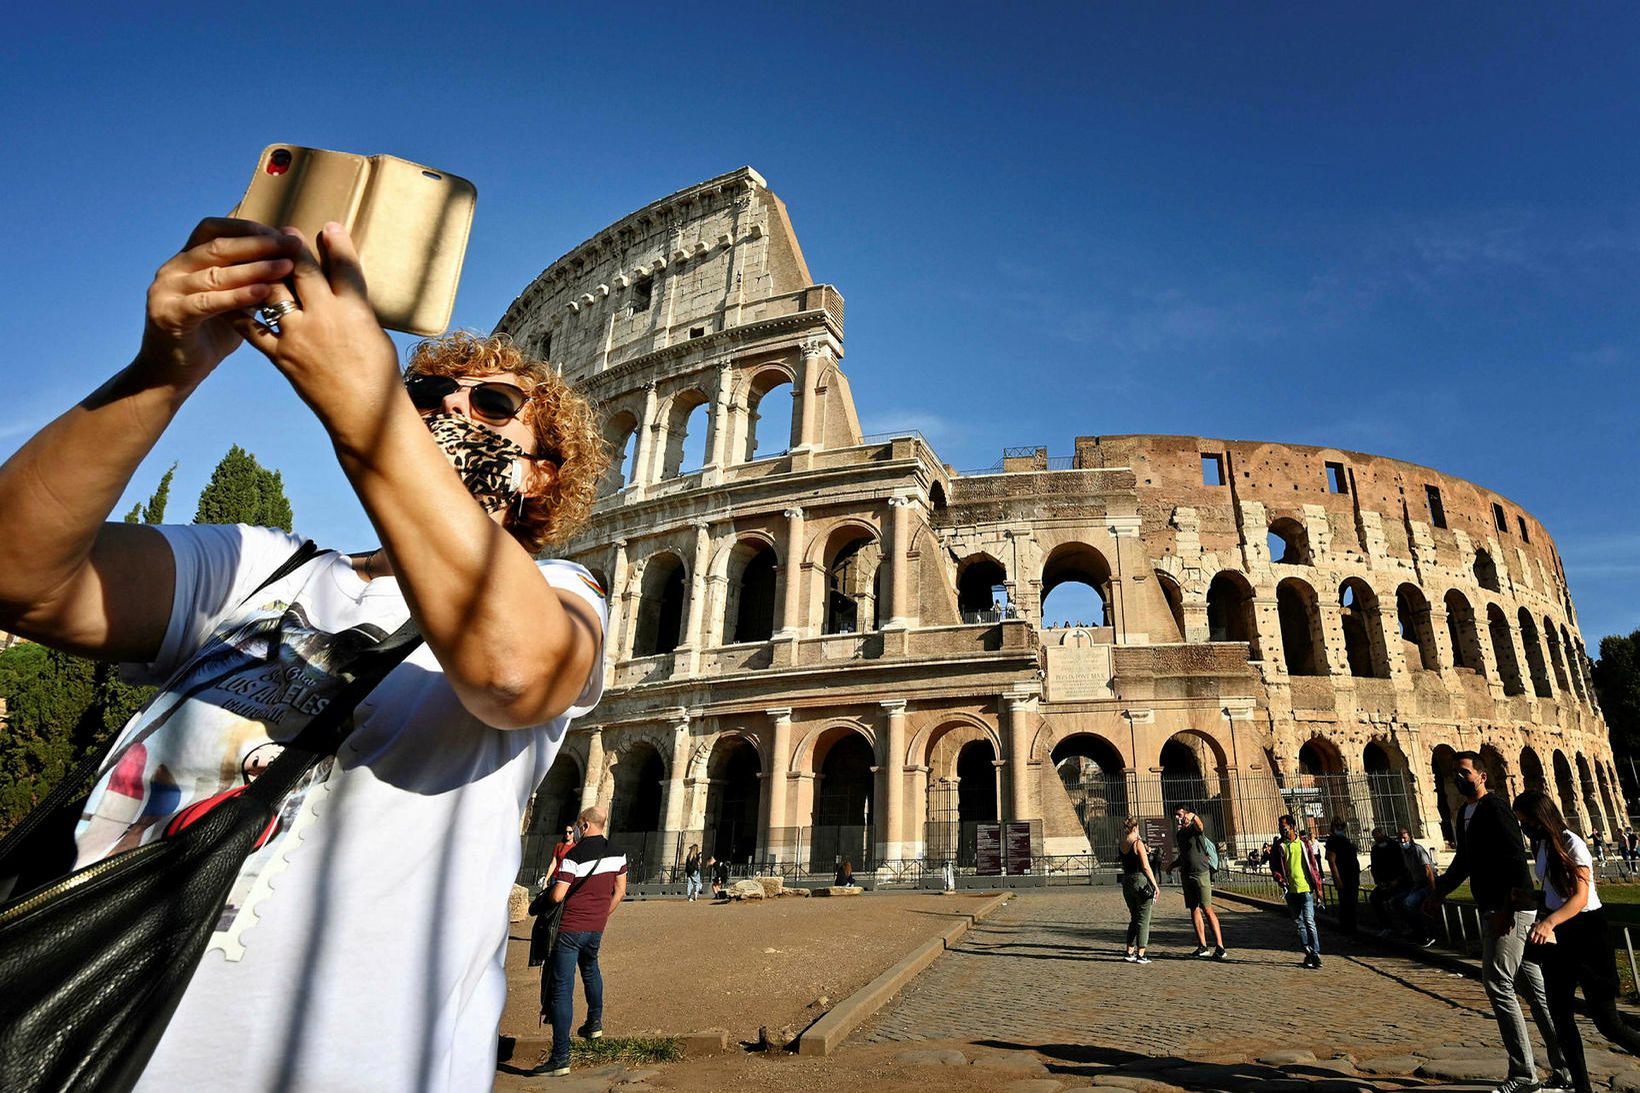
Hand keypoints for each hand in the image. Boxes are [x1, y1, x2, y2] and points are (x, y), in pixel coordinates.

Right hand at [140, 218, 299, 374]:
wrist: (173, 373)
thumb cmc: (209, 335)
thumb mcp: (234, 302)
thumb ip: (250, 281)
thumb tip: (289, 260)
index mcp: (186, 260)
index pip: (214, 229)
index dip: (248, 229)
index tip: (282, 233)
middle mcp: (173, 269)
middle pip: (218, 246)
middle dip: (258, 243)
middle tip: (293, 244)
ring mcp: (166, 290)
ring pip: (215, 272)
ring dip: (254, 268)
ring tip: (286, 266)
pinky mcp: (168, 314)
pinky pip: (207, 302)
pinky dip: (237, 296)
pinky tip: (263, 293)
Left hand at [237, 224, 400, 435]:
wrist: (364, 414)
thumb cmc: (379, 377)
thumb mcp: (375, 334)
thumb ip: (356, 308)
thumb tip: (346, 289)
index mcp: (356, 311)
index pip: (344, 267)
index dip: (337, 243)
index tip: (328, 226)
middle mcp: (326, 318)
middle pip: (302, 271)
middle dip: (290, 246)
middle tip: (284, 231)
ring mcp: (300, 336)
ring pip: (272, 291)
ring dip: (262, 271)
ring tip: (257, 258)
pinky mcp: (281, 356)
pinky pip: (252, 327)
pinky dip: (240, 310)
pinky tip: (232, 297)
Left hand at [1527, 918, 1555, 944]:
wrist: (1548, 923)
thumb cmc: (1541, 924)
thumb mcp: (1535, 924)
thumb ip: (1532, 926)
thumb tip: (1529, 927)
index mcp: (1534, 930)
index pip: (1531, 936)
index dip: (1530, 939)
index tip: (1529, 940)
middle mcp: (1538, 933)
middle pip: (1535, 940)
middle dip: (1533, 942)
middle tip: (1533, 943)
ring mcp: (1542, 935)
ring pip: (1539, 941)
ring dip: (1538, 943)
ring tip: (1538, 943)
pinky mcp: (1546, 936)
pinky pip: (1544, 941)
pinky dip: (1543, 942)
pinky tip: (1542, 943)